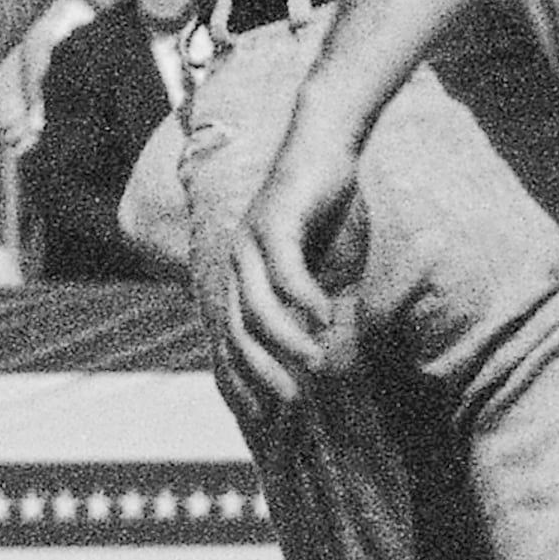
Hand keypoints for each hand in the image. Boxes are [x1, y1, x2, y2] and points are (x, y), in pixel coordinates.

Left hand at [220, 117, 365, 407]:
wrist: (325, 140)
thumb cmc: (324, 204)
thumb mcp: (319, 259)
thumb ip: (315, 298)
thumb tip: (330, 344)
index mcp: (241, 275)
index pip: (228, 341)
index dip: (240, 381)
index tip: (261, 419)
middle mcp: (236, 261)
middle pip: (237, 332)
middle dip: (262, 372)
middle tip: (292, 404)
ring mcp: (251, 241)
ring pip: (259, 306)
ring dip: (286, 339)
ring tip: (316, 363)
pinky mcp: (275, 220)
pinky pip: (285, 270)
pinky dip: (304, 297)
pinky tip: (326, 318)